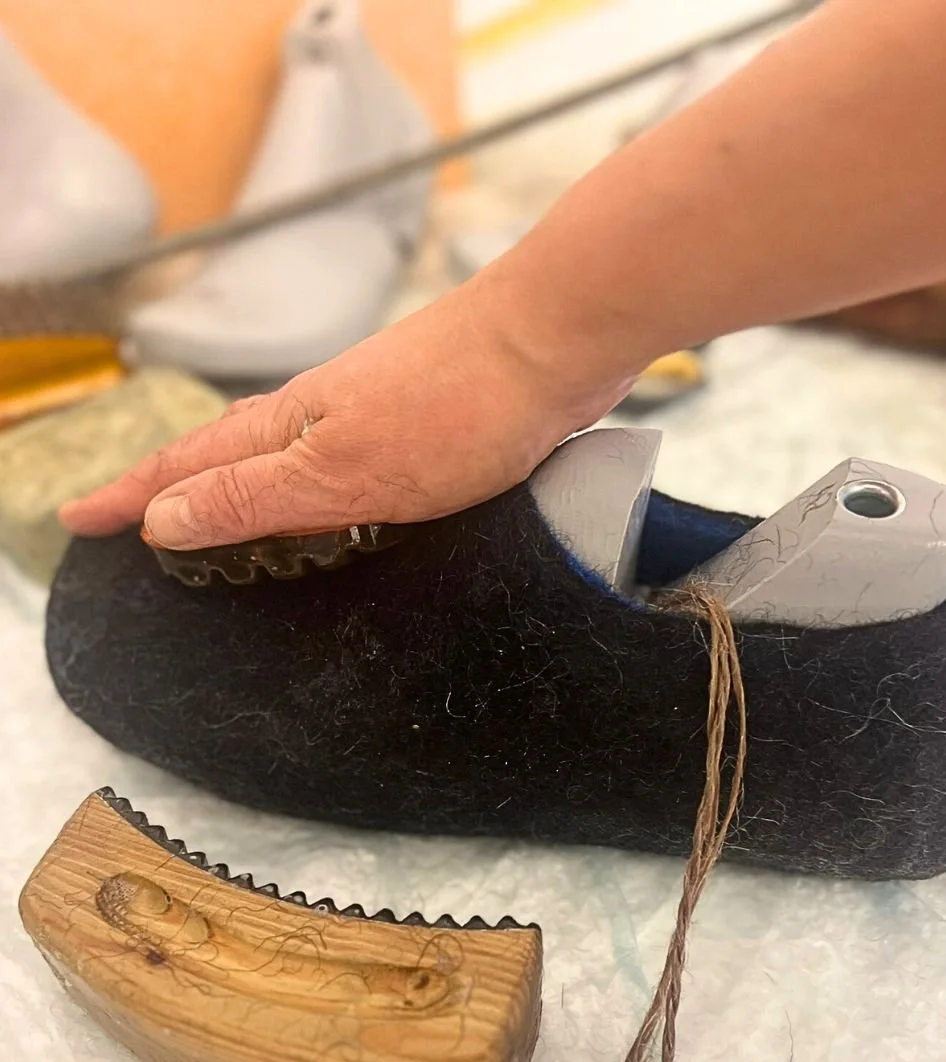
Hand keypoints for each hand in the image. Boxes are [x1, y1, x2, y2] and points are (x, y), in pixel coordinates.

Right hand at [60, 275, 632, 548]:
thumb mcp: (340, 473)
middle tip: (129, 521)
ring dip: (239, 488)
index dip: (132, 499)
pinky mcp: (422, 425)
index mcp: (289, 428)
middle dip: (172, 491)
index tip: (79, 521)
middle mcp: (321, 415)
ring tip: (211, 516)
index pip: (187, 468)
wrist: (553, 342)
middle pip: (225, 456)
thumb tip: (163, 520)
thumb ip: (254, 497)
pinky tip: (329, 505)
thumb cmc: (454, 403)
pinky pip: (341, 465)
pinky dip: (311, 489)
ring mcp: (371, 414)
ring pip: (283, 459)